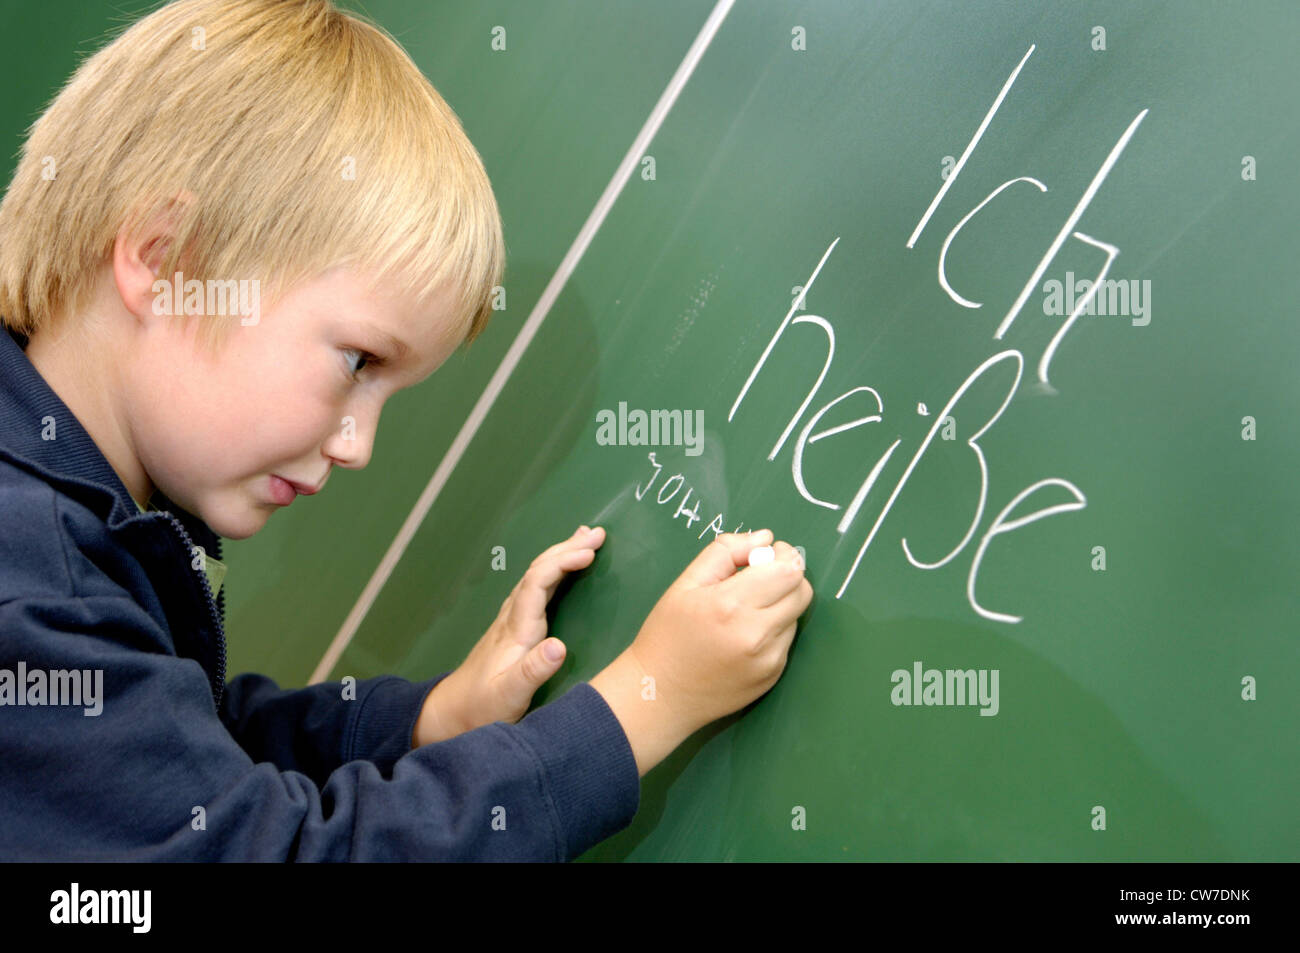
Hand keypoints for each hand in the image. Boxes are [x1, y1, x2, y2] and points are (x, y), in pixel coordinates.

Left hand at [412, 525, 604, 746]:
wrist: (453, 712)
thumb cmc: (484, 707)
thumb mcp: (510, 696)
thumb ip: (534, 672)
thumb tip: (560, 646)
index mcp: (516, 629)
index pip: (538, 582)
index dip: (563, 563)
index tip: (590, 554)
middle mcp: (513, 617)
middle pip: (538, 571)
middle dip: (568, 549)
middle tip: (599, 535)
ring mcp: (511, 619)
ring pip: (537, 575)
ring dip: (562, 554)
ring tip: (587, 538)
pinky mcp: (514, 626)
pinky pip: (537, 587)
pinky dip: (556, 570)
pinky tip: (565, 568)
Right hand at [589, 529, 810, 774]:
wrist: (659, 694)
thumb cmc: (667, 634)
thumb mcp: (685, 583)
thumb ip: (725, 552)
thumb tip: (765, 538)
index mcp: (731, 605)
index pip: (789, 570)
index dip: (782, 555)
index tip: (763, 557)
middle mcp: (756, 634)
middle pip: (802, 590)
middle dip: (787, 576)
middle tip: (761, 578)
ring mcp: (769, 659)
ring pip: (796, 614)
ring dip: (780, 604)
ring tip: (746, 610)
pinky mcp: (773, 676)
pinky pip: (786, 639)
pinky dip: (773, 629)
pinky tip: (744, 636)